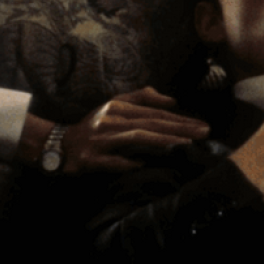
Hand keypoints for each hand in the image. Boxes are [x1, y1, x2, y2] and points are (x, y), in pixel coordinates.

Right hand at [61, 87, 208, 173]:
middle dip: (179, 128)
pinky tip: (144, 164)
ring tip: (185, 145)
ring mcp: (100, 140)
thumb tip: (173, 100)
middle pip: (150, 123)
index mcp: (118, 108)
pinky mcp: (90, 159)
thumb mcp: (115, 106)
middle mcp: (110, 121)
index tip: (202, 125)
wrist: (59, 145)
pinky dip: (127, 162)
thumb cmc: (94, 126)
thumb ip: (142, 99)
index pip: (155, 113)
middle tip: (204, 133)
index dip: (180, 118)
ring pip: (136, 138)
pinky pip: (112, 161)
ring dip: (162, 141)